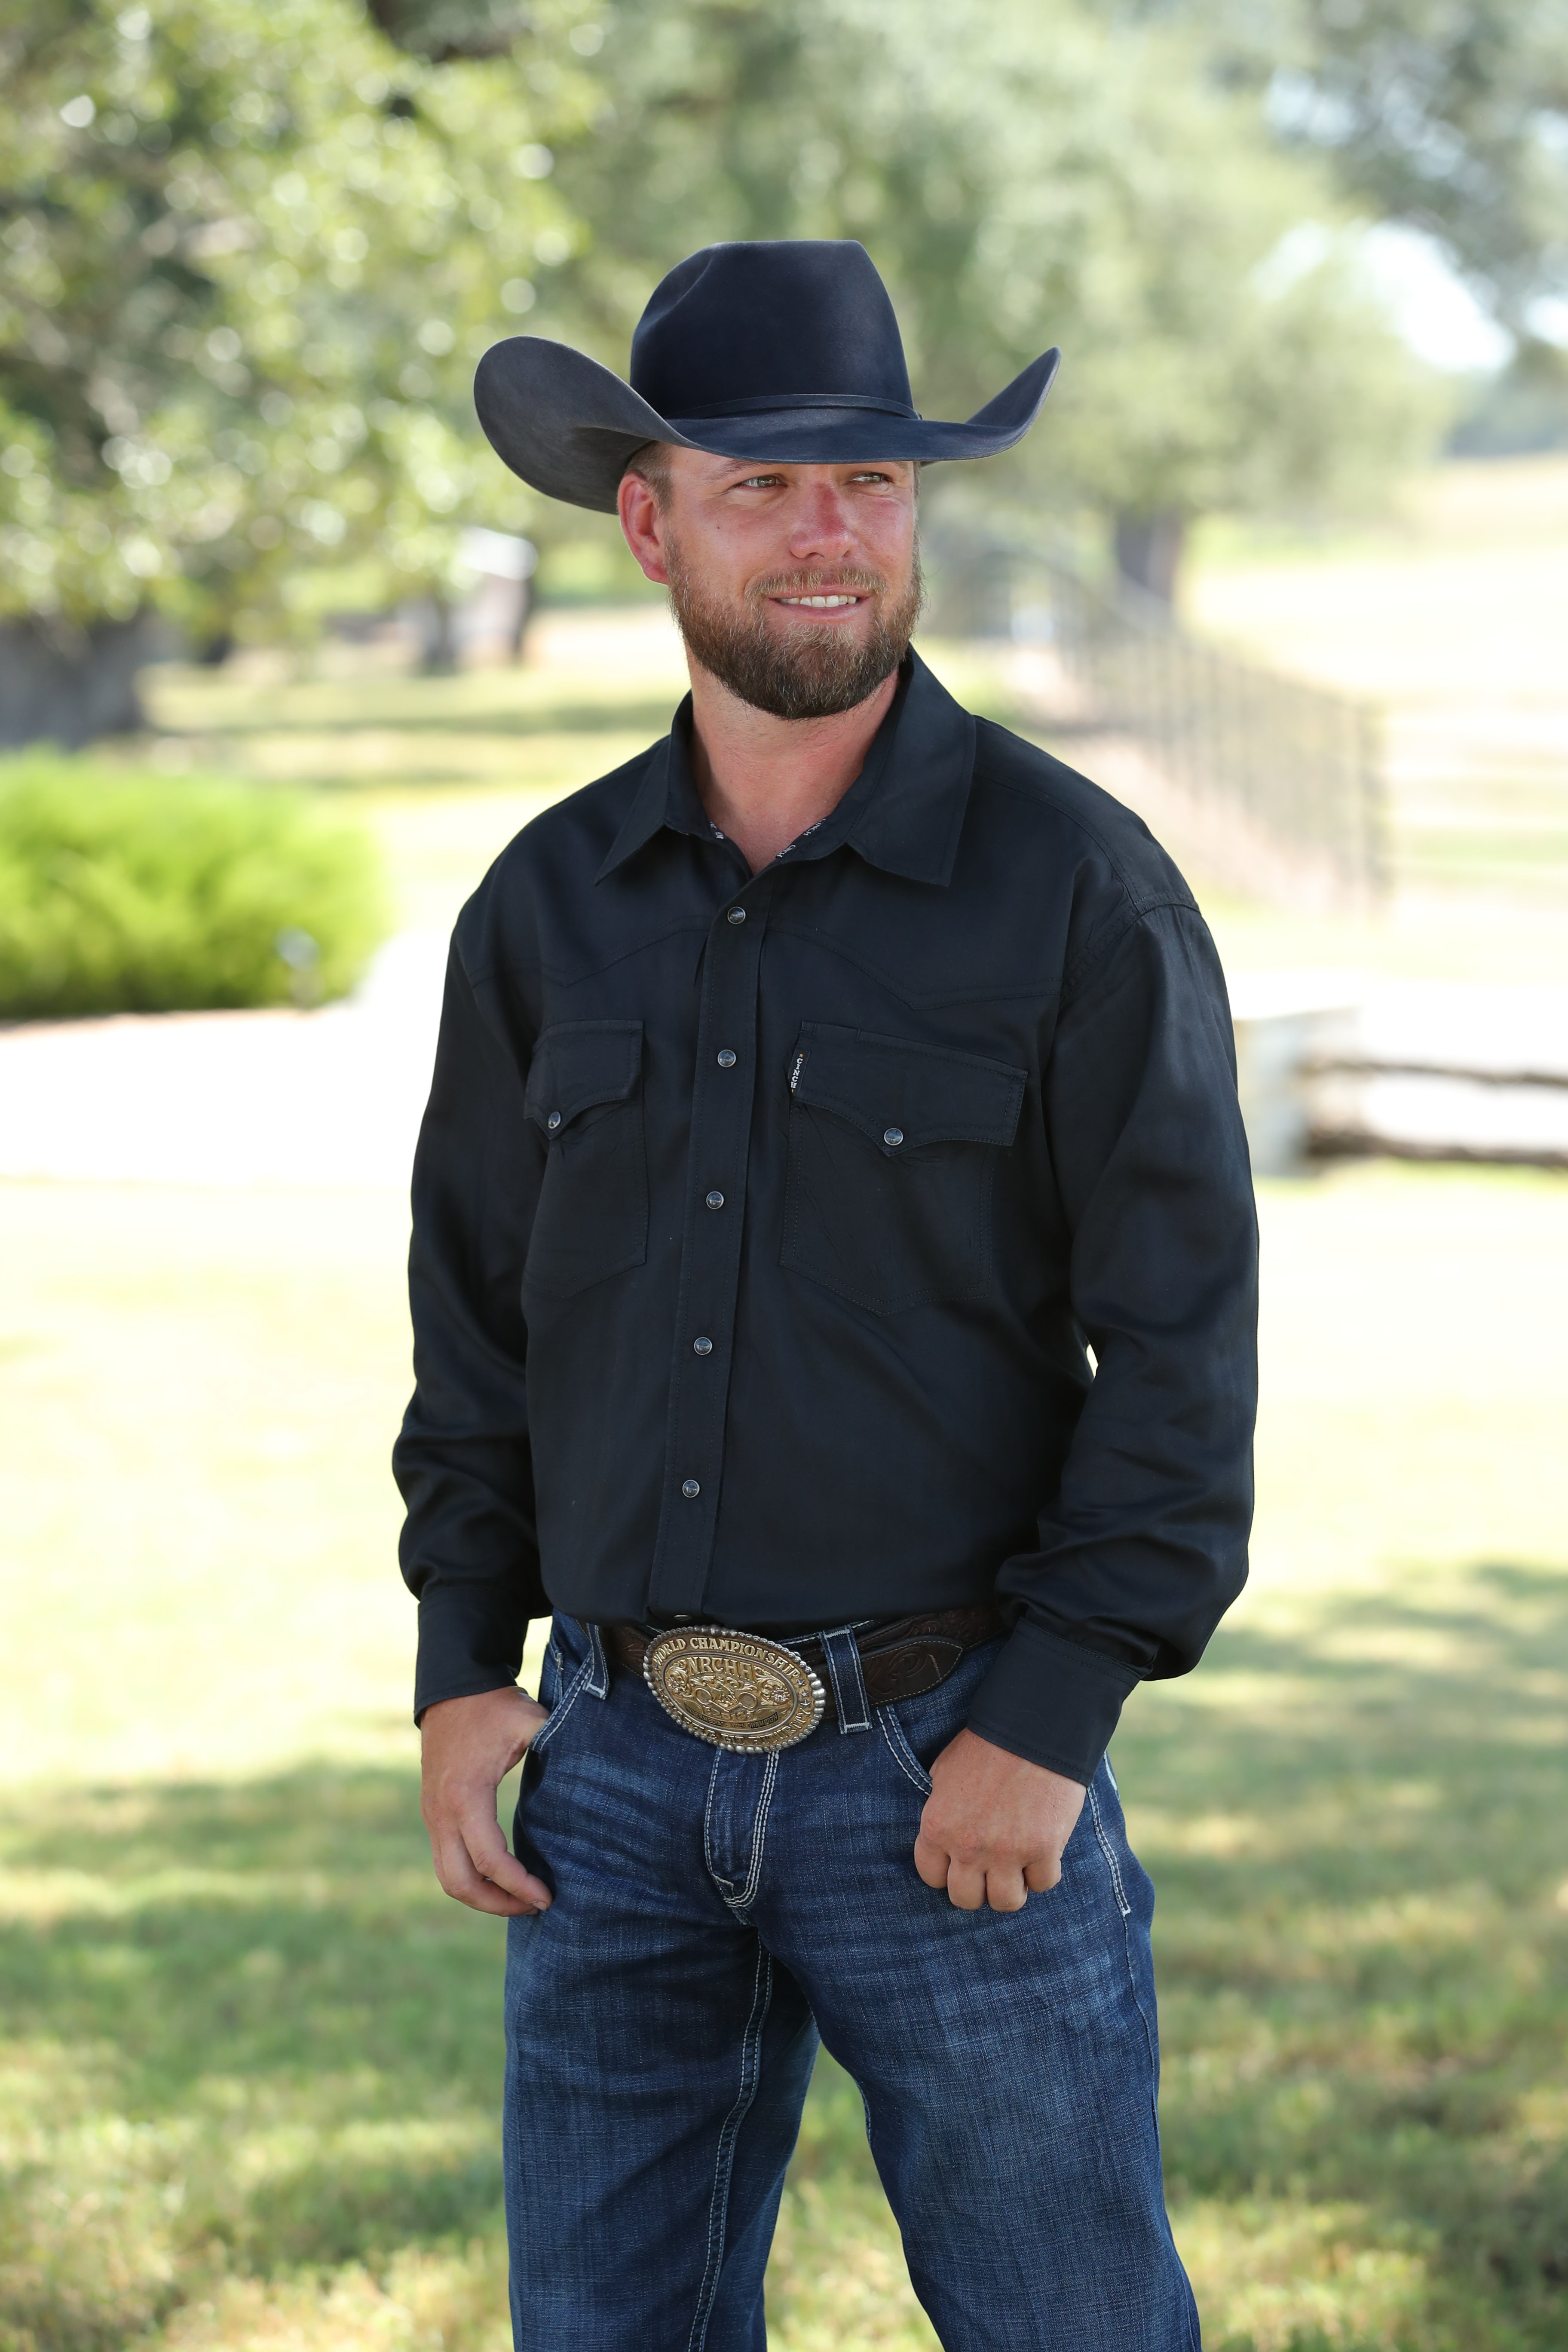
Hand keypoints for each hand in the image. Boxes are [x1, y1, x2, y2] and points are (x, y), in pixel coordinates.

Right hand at [420, 1684, 551, 1915]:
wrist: (453, 1688)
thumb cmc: (495, 1706)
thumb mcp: (530, 1720)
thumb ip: (559, 1743)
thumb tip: (596, 1765)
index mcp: (466, 1796)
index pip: (490, 1860)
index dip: (518, 1886)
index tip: (547, 1898)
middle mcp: (442, 1813)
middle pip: (461, 1883)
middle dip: (498, 1904)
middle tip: (535, 1906)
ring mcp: (433, 1816)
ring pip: (448, 1877)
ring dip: (481, 1898)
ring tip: (519, 1900)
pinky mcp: (433, 1814)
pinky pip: (445, 1861)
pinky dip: (470, 1879)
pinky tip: (500, 1878)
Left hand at [914, 1727, 1085, 1912]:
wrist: (1032, 1727)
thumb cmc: (986, 1746)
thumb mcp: (944, 1772)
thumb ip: (941, 1810)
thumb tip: (943, 1836)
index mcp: (937, 1826)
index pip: (931, 1877)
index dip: (947, 1872)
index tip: (960, 1863)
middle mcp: (967, 1846)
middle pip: (965, 1899)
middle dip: (978, 1888)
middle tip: (990, 1870)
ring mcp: (1007, 1852)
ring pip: (1005, 1902)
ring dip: (1012, 1888)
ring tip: (1018, 1868)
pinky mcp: (1043, 1850)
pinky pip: (1043, 1883)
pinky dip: (1044, 1872)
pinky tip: (1043, 1851)